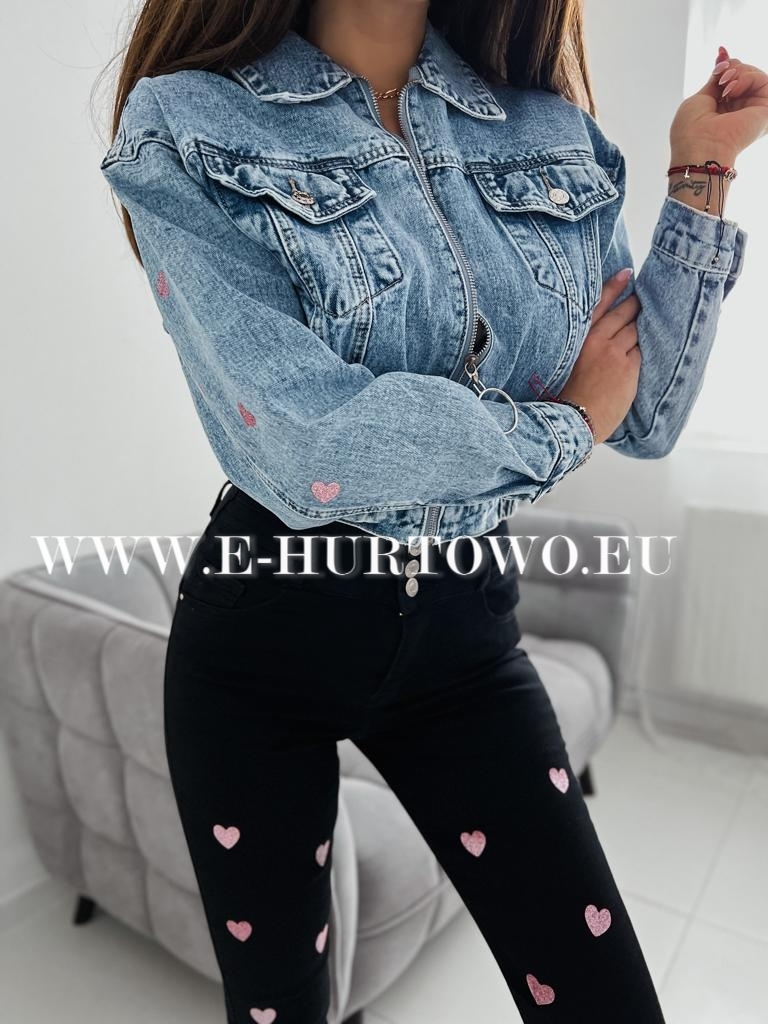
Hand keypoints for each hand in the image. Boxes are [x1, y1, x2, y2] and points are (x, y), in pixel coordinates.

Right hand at [557, 270, 641, 444]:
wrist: (575, 420)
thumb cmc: (566, 399)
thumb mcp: (565, 367)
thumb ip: (583, 351)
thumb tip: (601, 344)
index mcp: (579, 340)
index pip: (599, 305)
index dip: (613, 287)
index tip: (626, 273)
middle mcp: (597, 341)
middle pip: (623, 314)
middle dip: (636, 305)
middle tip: (644, 298)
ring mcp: (615, 353)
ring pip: (635, 332)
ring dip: (644, 326)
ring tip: (654, 321)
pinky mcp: (629, 368)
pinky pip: (643, 351)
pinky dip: (648, 347)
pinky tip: (657, 343)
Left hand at [670, 45, 767, 165]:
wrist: (700, 148)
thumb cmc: (692, 132)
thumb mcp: (700, 98)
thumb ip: (715, 79)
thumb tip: (722, 56)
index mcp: (723, 110)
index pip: (731, 78)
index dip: (726, 65)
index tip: (720, 55)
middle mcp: (740, 110)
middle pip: (742, 72)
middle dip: (731, 67)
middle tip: (720, 78)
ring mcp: (753, 110)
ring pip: (753, 74)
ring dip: (737, 73)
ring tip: (725, 88)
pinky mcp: (766, 110)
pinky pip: (762, 80)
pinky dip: (746, 78)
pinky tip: (732, 92)